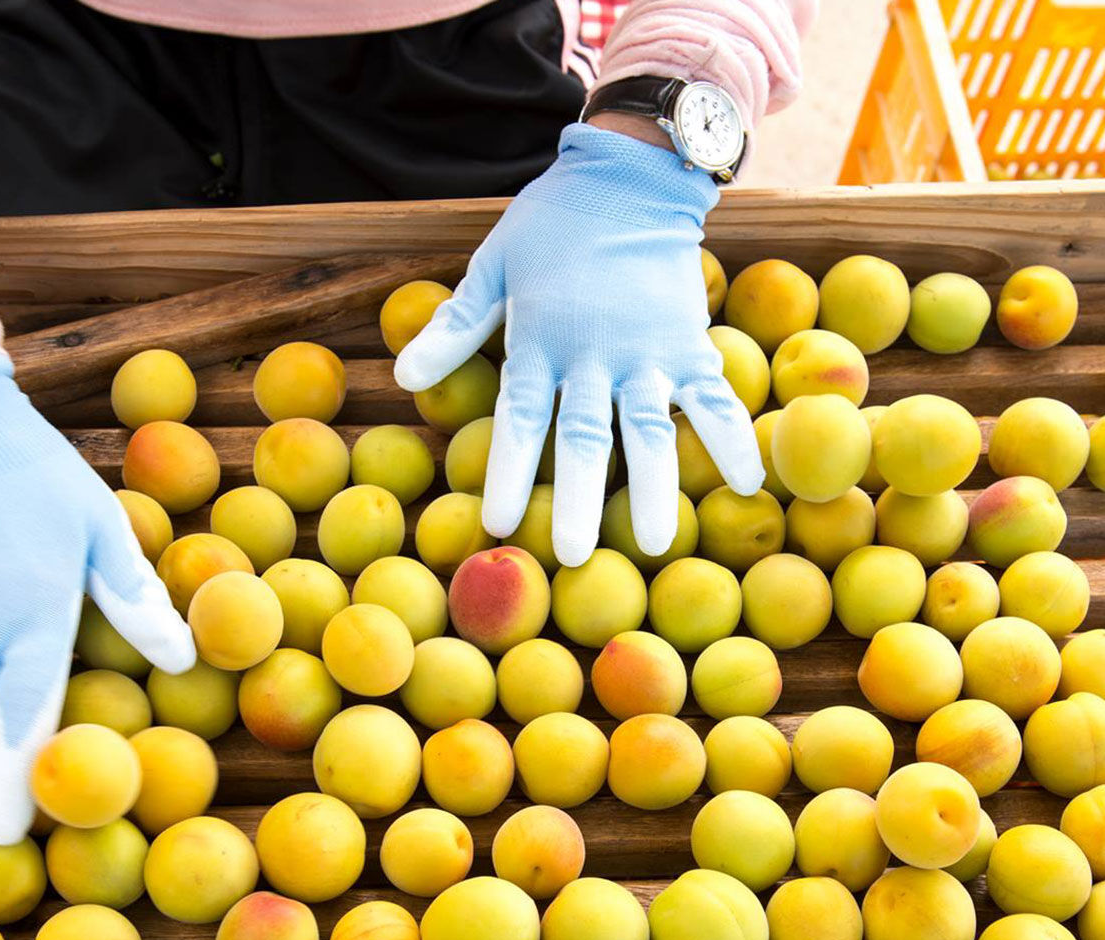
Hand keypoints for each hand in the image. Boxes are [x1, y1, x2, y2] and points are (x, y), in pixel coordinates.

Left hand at [395, 122, 760, 563]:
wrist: (632, 174)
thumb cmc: (553, 226)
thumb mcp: (492, 266)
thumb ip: (455, 327)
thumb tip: (401, 375)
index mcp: (540, 341)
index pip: (521, 418)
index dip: (510, 472)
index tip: (500, 523)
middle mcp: (594, 355)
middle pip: (585, 436)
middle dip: (579, 499)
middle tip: (575, 555)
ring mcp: (647, 352)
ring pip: (651, 428)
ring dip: (655, 487)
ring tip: (656, 543)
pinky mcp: (690, 343)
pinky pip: (715, 396)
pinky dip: (731, 437)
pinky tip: (748, 481)